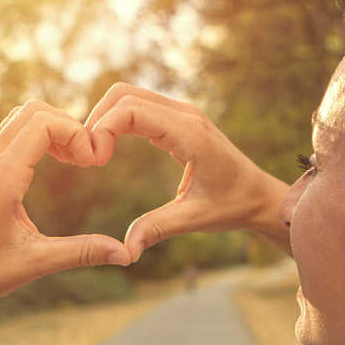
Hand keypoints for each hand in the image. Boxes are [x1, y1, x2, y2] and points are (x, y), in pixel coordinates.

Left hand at [0, 100, 130, 302]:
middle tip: (86, 159)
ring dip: (53, 128)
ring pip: (21, 118)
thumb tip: (126, 255)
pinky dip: (38, 137)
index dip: (76, 133)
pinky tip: (56, 162)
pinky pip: (12, 133)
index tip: (92, 162)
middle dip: (68, 125)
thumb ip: (82, 252)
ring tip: (75, 159)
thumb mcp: (37, 262)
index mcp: (1, 178)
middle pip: (33, 111)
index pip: (43, 123)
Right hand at [87, 83, 287, 260]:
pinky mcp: (177, 120)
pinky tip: (106, 150)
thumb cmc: (232, 206)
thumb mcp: (194, 219)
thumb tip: (126, 251)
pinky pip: (138, 108)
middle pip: (123, 94)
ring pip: (128, 96)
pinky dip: (116, 122)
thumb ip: (157, 229)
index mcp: (189, 133)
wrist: (258, 196)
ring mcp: (181, 114)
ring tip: (93, 154)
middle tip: (86, 157)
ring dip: (104, 118)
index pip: (131, 110)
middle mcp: (184, 115)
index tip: (94, 162)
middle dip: (97, 120)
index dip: (103, 129)